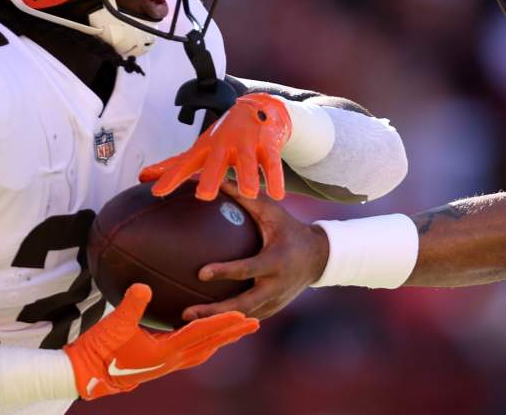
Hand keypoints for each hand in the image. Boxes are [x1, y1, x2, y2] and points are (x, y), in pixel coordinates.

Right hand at [63, 283, 258, 398]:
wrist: (85, 374)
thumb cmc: (98, 349)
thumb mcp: (113, 325)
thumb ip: (131, 305)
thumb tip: (143, 285)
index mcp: (165, 352)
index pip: (201, 334)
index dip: (223, 324)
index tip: (244, 315)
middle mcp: (171, 360)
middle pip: (211, 344)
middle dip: (233, 333)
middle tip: (256, 322)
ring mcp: (166, 363)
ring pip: (203, 350)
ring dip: (222, 338)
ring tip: (238, 328)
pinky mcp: (159, 362)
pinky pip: (190, 350)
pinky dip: (203, 340)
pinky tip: (203, 332)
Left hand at [141, 94, 291, 200]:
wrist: (259, 108)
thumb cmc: (225, 135)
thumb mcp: (200, 148)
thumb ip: (174, 166)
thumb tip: (142, 177)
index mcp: (205, 147)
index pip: (185, 163)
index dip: (171, 178)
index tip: (157, 192)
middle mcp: (224, 144)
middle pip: (216, 162)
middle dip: (211, 176)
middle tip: (205, 195)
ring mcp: (247, 144)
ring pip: (248, 162)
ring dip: (249, 176)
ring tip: (250, 192)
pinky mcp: (268, 146)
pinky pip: (272, 163)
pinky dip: (275, 178)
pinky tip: (276, 194)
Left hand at [180, 182, 328, 320]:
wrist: (319, 258)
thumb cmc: (289, 229)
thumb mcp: (272, 211)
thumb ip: (245, 197)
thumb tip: (217, 181)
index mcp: (275, 261)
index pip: (248, 269)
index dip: (225, 271)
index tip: (201, 273)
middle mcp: (275, 286)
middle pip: (242, 305)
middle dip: (214, 312)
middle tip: (187, 312)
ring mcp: (274, 302)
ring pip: (242, 318)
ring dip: (216, 322)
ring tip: (187, 324)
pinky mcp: (271, 310)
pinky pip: (246, 320)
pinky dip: (226, 323)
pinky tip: (202, 325)